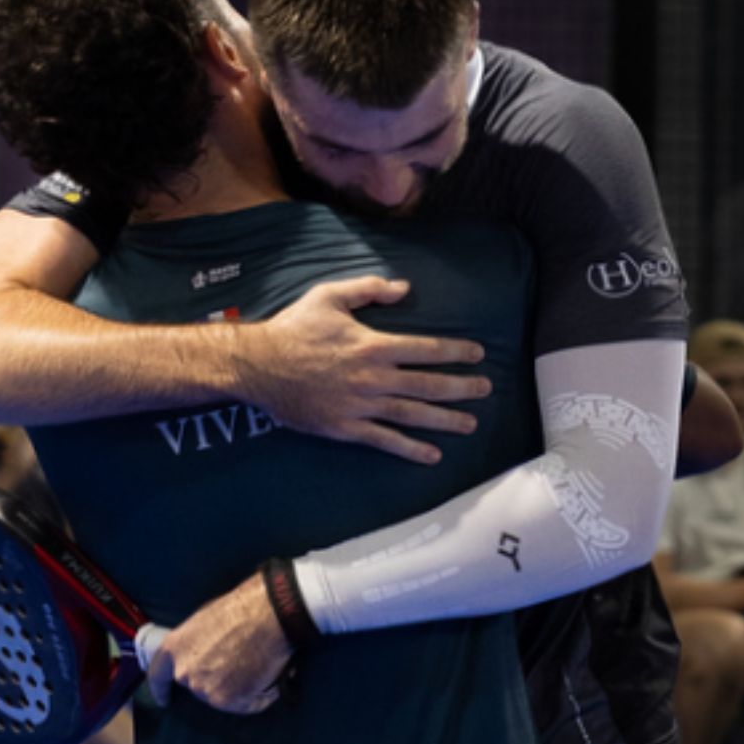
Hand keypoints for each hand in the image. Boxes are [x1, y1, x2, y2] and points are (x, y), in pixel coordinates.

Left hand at [146, 573, 293, 713]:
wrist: (268, 615)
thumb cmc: (240, 608)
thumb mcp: (204, 620)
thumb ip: (194, 644)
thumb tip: (204, 654)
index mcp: (175, 648)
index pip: (158, 676)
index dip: (161, 689)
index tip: (165, 699)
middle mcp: (185, 673)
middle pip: (197, 685)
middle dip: (213, 679)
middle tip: (237, 663)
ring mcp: (207, 690)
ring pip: (222, 695)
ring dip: (237, 686)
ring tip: (255, 662)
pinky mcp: (231, 702)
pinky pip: (246, 704)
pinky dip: (257, 695)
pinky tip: (266, 675)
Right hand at [236, 276, 490, 463]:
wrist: (258, 365)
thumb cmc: (293, 328)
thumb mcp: (329, 296)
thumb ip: (369, 288)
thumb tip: (405, 289)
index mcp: (373, 345)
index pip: (426, 349)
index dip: (455, 351)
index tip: (477, 353)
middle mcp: (373, 377)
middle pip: (428, 384)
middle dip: (461, 387)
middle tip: (485, 390)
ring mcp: (361, 405)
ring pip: (413, 414)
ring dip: (445, 420)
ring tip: (470, 423)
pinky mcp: (346, 427)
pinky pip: (384, 440)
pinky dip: (410, 448)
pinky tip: (431, 454)